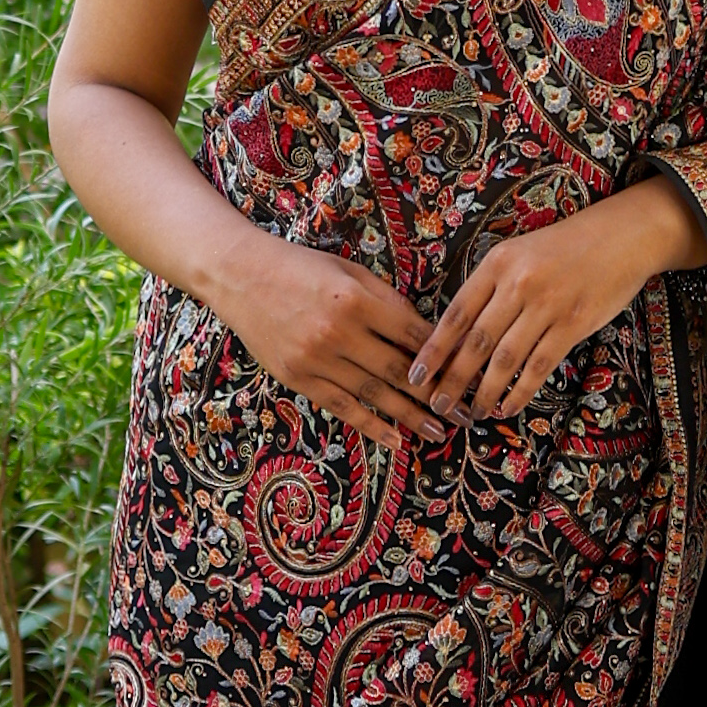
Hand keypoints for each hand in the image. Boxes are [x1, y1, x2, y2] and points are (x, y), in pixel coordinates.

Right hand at [213, 239, 447, 461]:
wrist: (240, 276)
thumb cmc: (301, 267)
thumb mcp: (348, 271)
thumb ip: (386, 299)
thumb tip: (423, 332)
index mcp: (356, 299)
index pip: (411, 333)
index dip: (443, 356)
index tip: (466, 372)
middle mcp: (338, 332)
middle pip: (399, 370)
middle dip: (437, 394)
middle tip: (465, 413)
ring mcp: (316, 358)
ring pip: (374, 395)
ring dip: (410, 417)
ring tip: (439, 431)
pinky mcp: (298, 378)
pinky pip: (342, 407)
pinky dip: (371, 426)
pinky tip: (395, 439)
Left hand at [409, 178, 704, 422]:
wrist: (622, 235)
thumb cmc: (565, 246)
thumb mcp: (519, 252)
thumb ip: (491, 286)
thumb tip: (458, 333)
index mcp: (497, 263)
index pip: (456, 313)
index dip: (434, 348)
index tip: (416, 374)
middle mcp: (517, 284)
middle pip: (476, 341)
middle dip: (453, 378)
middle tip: (436, 403)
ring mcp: (546, 305)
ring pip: (505, 358)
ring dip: (485, 391)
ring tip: (471, 412)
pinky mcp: (573, 324)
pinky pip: (540, 365)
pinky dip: (521, 391)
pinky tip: (507, 407)